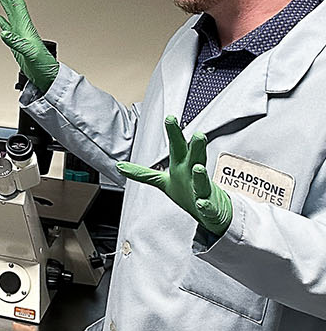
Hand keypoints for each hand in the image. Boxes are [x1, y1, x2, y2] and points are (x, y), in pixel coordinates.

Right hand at [0, 0, 58, 94]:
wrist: (47, 77)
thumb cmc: (43, 66)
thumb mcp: (30, 53)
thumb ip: (16, 42)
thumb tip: (3, 32)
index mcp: (26, 29)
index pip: (17, 6)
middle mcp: (23, 29)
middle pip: (14, 7)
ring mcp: (20, 36)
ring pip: (11, 15)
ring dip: (5, 4)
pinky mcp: (17, 45)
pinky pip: (9, 29)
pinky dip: (3, 22)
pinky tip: (0, 19)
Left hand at [117, 116, 233, 235]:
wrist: (212, 212)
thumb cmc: (188, 191)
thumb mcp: (163, 181)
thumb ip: (143, 173)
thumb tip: (119, 166)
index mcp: (182, 167)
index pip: (178, 147)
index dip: (174, 133)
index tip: (170, 118)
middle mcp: (193, 176)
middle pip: (195, 159)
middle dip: (197, 147)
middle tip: (199, 135)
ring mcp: (203, 191)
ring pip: (202, 182)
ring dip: (200, 175)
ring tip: (198, 168)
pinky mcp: (209, 208)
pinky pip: (207, 207)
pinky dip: (205, 205)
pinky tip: (201, 203)